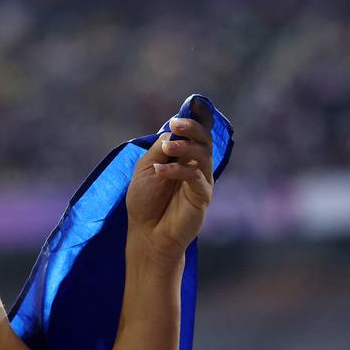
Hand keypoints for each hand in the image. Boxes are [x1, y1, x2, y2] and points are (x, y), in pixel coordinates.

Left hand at [125, 99, 214, 260]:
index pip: (193, 134)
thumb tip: (172, 133)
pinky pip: (195, 177)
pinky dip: (178, 170)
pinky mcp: (203, 196)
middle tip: (177, 124)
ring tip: (167, 148)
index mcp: (182, 157)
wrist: (147, 233)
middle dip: (191, 129)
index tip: (178, 116)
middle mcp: (195, 166)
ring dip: (185, 147)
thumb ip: (159, 151)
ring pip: (203, 155)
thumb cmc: (145, 202)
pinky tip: (160, 172)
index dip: (191, 122)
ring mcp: (201, 180)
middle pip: (204, 140)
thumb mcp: (146, 170)